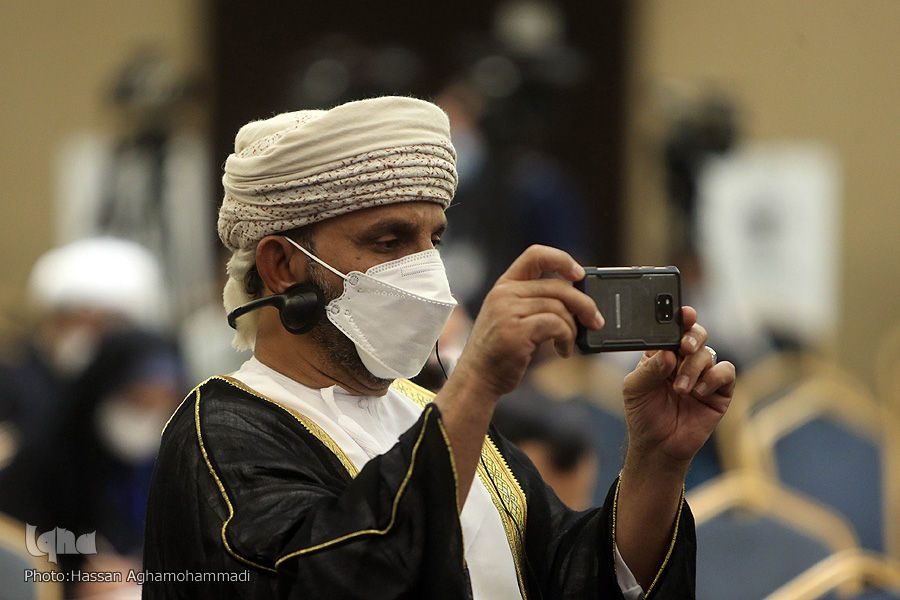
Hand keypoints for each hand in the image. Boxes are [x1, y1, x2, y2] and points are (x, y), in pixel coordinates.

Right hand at [453, 245, 602, 397]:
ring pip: (560, 308)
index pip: (536, 255)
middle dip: (584, 304)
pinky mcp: (517, 330)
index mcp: (504, 285)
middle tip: (595, 321)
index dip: (562, 260)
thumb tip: (578, 301)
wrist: (477, 378)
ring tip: (568, 344)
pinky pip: (557, 325)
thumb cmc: (499, 352)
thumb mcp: (511, 318)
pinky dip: (567, 338)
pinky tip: (562, 350)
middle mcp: (504, 293)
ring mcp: (508, 310)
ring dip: (573, 329)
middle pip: (558, 286)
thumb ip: (536, 303)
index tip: (579, 275)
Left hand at [621, 306, 735, 472]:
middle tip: (684, 347)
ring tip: (680, 389)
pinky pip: (726, 372)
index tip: (684, 313)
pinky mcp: (720, 391)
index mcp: (662, 353)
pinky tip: (699, 390)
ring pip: (708, 354)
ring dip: (694, 368)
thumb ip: (649, 369)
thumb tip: (668, 354)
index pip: (673, 330)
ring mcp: (703, 374)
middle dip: (693, 336)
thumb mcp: (635, 388)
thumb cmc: (643, 414)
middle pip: (697, 334)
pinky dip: (714, 377)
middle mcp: (684, 360)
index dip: (680, 318)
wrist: (658, 446)